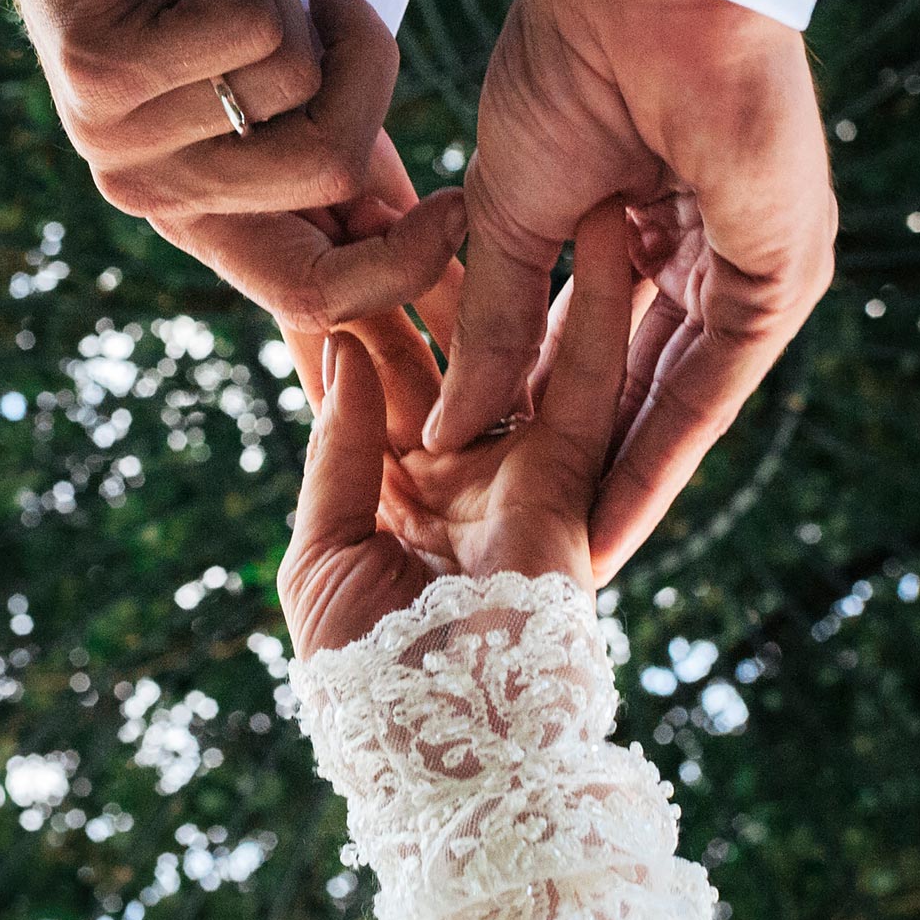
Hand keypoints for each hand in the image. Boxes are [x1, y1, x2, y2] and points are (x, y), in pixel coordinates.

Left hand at [0, 0, 464, 329]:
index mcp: (204, 218)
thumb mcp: (270, 75)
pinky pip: (245, 20)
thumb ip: (332, 136)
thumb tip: (436, 219)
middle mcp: (157, 197)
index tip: (456, 204)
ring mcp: (116, 140)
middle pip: (331, 163)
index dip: (400, 270)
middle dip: (367, 58)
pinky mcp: (95, 69)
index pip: (310, 296)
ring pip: (293, 76)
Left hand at [278, 204, 635, 657]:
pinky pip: (587, 379)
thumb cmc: (369, 682)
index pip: (359, 370)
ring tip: (506, 161)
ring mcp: (513, 468)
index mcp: (386, 488)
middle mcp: (455, 466)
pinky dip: (597, 305)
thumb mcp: (321, 558)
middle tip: (394, 161)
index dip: (339, 294)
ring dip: (512, 257)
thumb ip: (337, 454)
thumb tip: (344, 353)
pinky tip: (600, 227)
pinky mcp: (570, 479)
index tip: (319, 212)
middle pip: (432, 337)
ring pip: (514, 340)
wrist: (448, 758)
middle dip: (412, 255)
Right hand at [426, 0, 835, 581]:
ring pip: (679, 401)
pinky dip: (664, 457)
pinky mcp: (779, 276)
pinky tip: (610, 518)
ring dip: (623, 484)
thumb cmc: (570, 60)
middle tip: (530, 556)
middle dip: (586, 472)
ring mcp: (748, 266)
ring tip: (565, 567)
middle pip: (638, 386)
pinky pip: (716, 389)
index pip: (590, 345)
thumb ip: (487, 322)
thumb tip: (448, 425)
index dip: (538, 418)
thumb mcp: (508, 214)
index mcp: (643, 221)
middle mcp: (704, 252)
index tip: (483, 491)